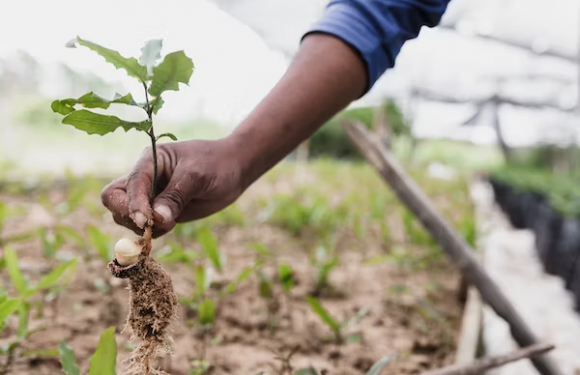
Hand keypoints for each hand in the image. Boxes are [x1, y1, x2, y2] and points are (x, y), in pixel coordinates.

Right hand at [101, 138, 244, 237]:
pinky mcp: (159, 211)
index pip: (129, 185)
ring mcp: (150, 196)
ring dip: (142, 227)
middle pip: (115, 200)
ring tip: (171, 223)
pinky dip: (152, 233)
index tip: (146, 222)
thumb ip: (175, 197)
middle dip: (128, 216)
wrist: (233, 169)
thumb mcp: (197, 177)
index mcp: (148, 161)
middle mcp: (144, 178)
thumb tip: (156, 220)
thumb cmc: (215, 164)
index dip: (134, 205)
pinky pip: (145, 227)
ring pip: (126, 216)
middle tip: (151, 226)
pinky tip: (172, 225)